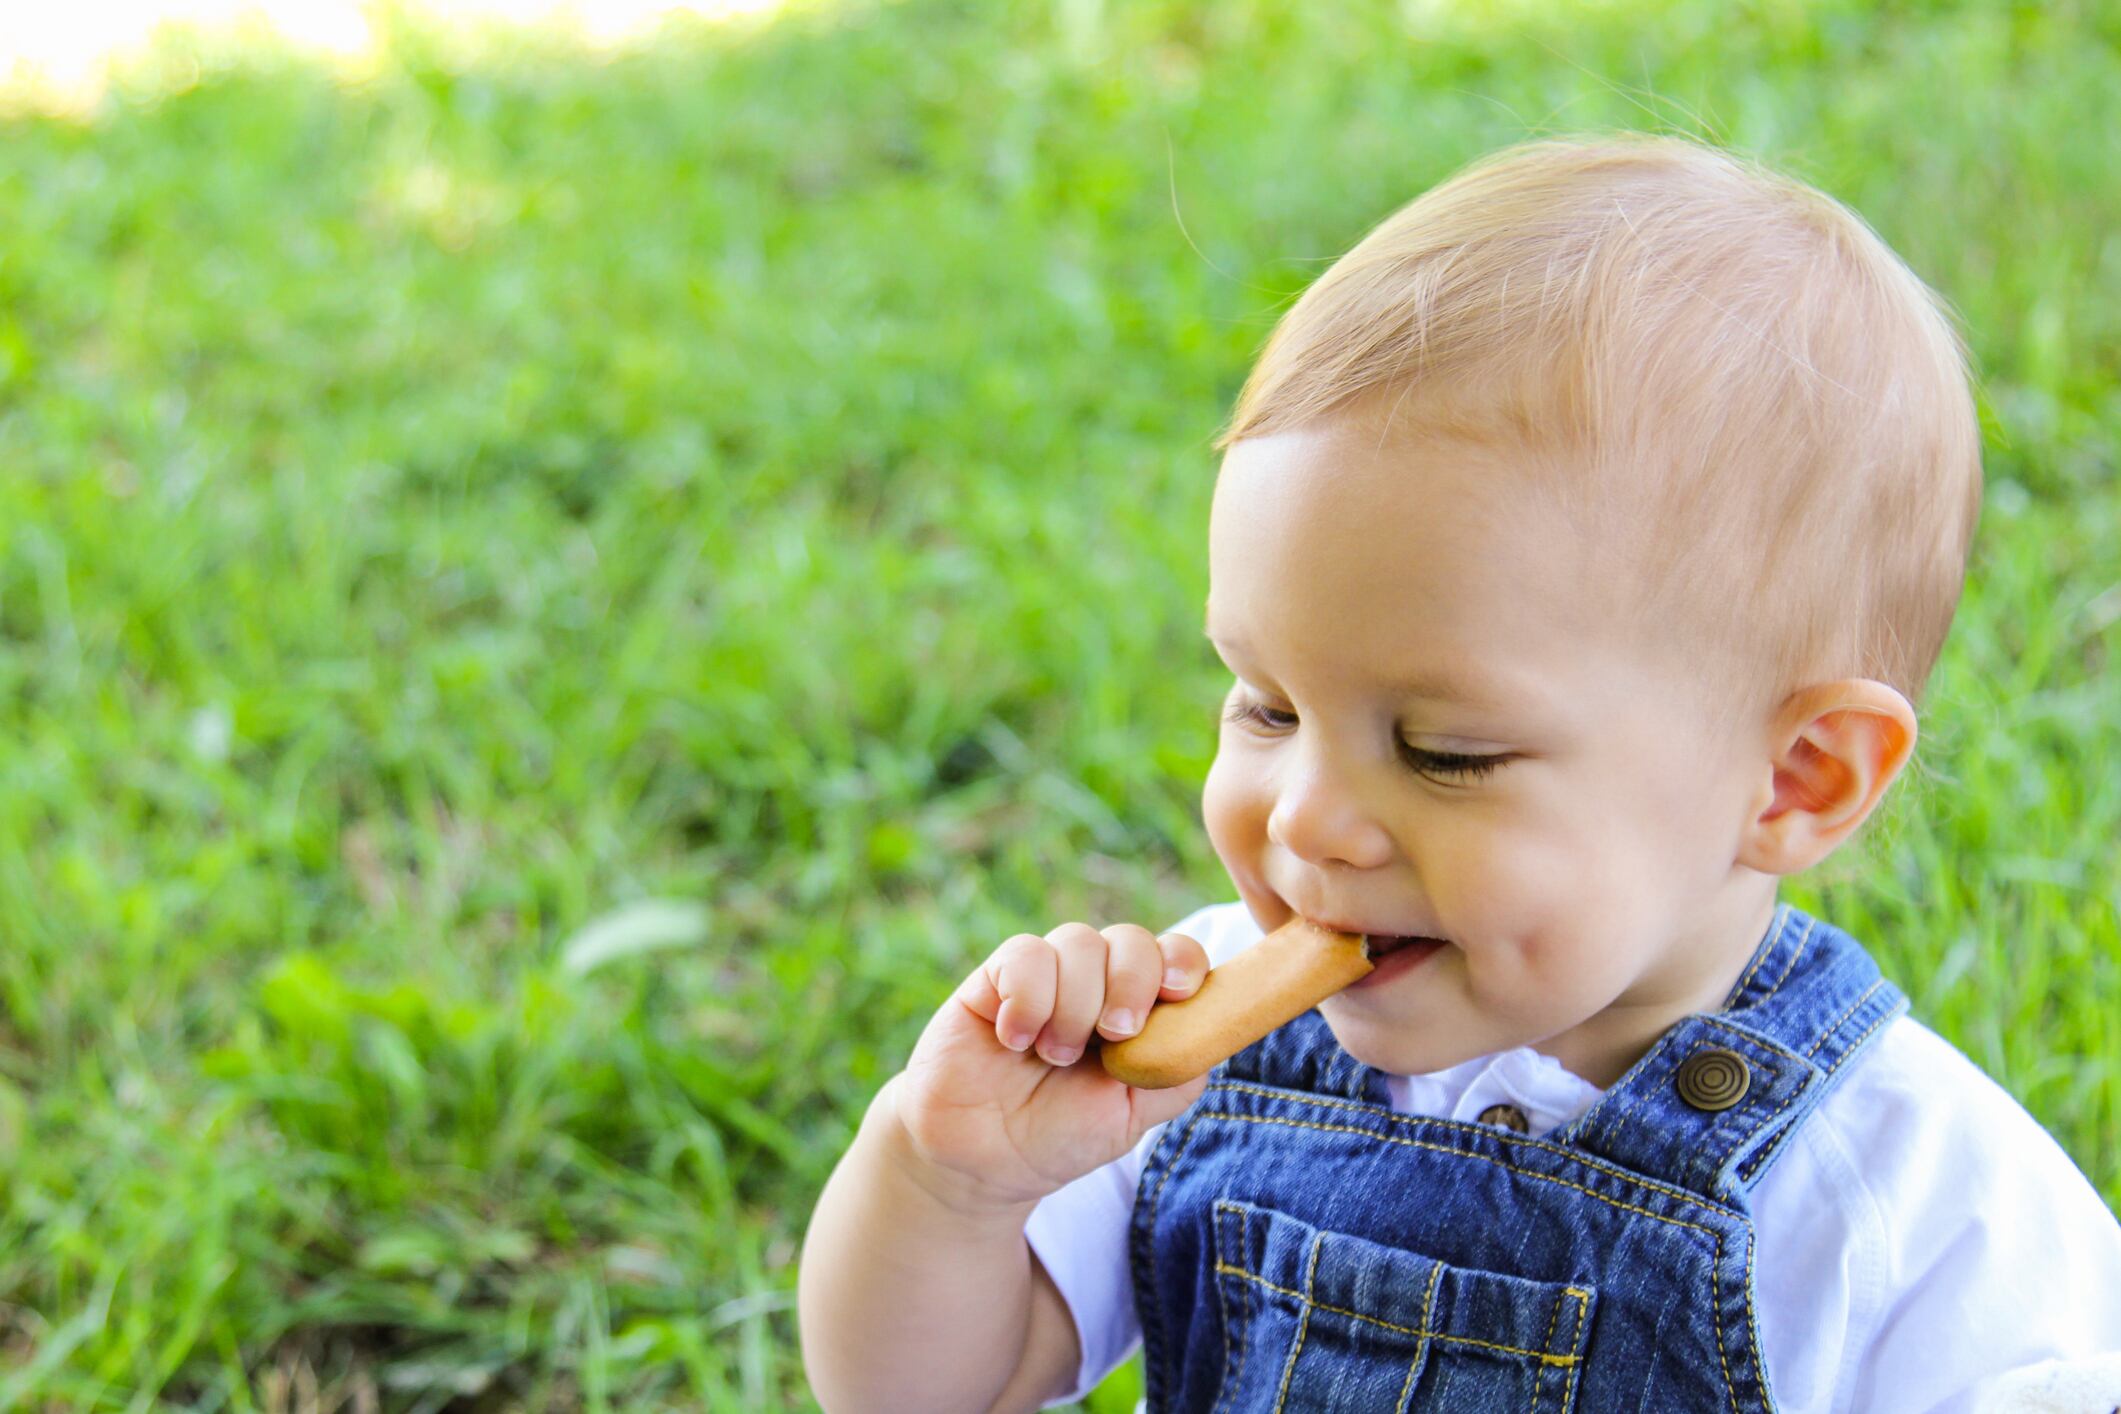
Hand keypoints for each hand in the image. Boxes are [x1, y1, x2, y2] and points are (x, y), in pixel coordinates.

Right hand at [889, 922, 1213, 1213]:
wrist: (981, 1161)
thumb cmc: (1060, 1136)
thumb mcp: (1132, 1115)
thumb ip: (1175, 1070)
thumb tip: (1212, 1025)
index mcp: (1137, 1009)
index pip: (1175, 956)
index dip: (1183, 961)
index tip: (1178, 993)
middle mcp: (1095, 982)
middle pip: (1132, 940)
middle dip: (1131, 984)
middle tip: (1113, 1036)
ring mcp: (1046, 974)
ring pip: (1079, 942)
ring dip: (1074, 1004)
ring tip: (1054, 1055)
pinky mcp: (996, 977)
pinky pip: (1026, 954)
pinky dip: (1028, 999)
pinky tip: (1014, 1040)